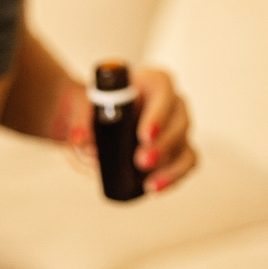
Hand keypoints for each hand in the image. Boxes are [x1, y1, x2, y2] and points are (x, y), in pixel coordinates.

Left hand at [68, 67, 196, 194]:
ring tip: (149, 183)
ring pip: (184, 143)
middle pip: (179, 120)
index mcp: (151, 81)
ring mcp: (177, 126)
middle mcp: (172, 102)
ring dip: (170, 166)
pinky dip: (174, 177)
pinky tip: (154, 188)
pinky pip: (186, 162)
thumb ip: (81, 121)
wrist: (93, 120)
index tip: (144, 135)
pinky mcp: (178, 148)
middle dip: (163, 144)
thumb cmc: (94, 107)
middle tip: (141, 161)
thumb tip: (84, 143)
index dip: (157, 114)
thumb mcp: (81, 108)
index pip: (164, 89)